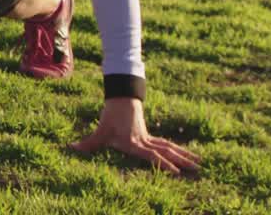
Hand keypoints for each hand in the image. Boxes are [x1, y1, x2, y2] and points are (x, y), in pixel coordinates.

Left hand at [70, 98, 200, 174]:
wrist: (120, 98)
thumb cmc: (110, 116)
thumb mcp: (100, 131)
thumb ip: (88, 143)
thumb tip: (71, 148)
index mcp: (135, 142)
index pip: (152, 155)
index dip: (163, 164)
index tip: (176, 172)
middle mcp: (144, 141)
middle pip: (167, 151)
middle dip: (182, 160)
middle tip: (199, 167)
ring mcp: (148, 138)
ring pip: (169, 147)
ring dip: (183, 154)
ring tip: (199, 161)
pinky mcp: (148, 135)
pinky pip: (165, 144)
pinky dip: (175, 149)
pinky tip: (184, 154)